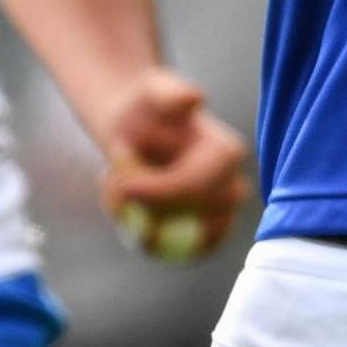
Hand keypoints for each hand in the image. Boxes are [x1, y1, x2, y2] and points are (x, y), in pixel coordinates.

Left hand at [95, 67, 249, 259]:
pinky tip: (125, 209)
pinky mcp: (201, 237)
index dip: (155, 192)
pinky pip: (174, 255)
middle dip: (146, 212)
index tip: (120, 183)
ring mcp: (220, 217)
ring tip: (117, 193)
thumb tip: (195, 98)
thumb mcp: (153, 91)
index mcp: (227, 154)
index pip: (194, 186)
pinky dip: (143, 240)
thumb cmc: (146, 107)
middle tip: (114, 187)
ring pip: (178, 244)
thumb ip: (171, 94)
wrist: (140, 129)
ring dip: (140, 228)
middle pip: (190, 222)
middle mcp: (232, 189)